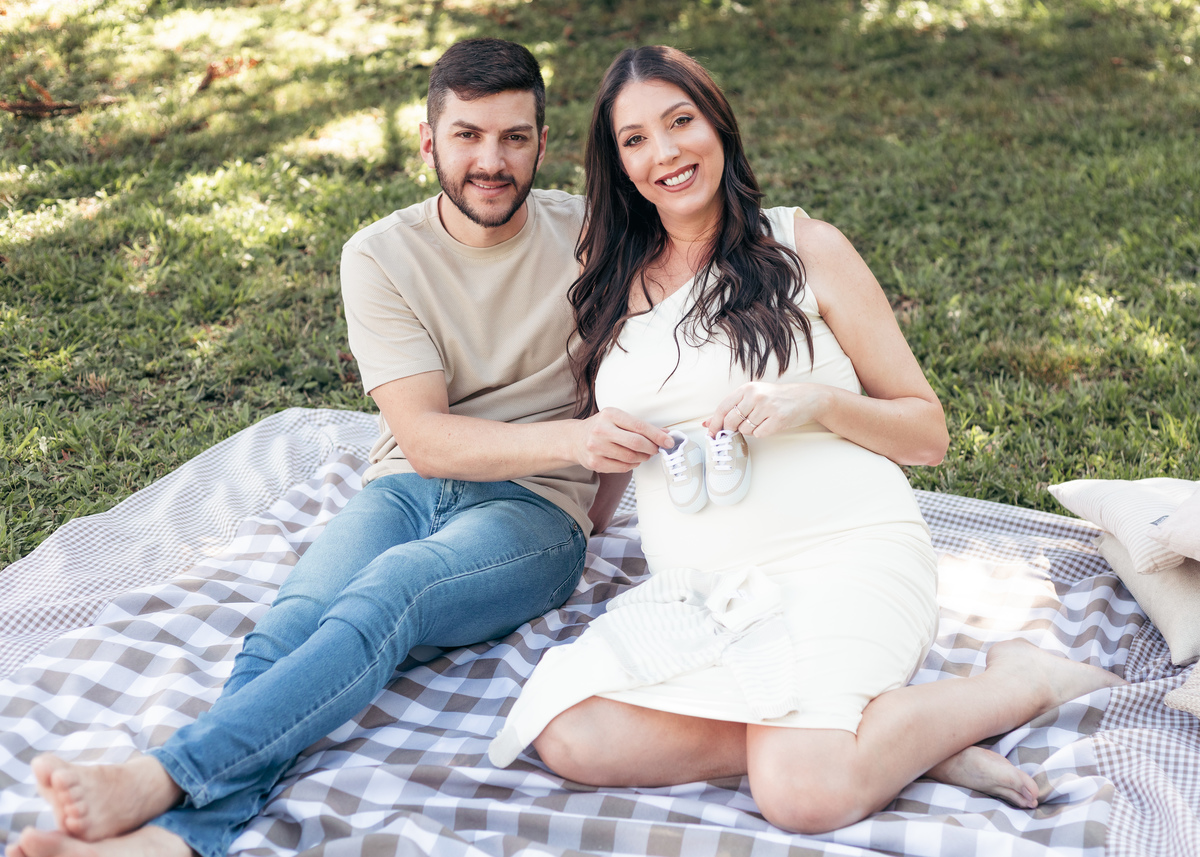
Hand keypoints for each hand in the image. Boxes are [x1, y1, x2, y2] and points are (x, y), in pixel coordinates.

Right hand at [573, 407, 669, 471]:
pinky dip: (632, 464)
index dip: (657, 435)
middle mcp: (601, 429)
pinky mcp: (594, 462)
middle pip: (636, 443)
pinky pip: (622, 467)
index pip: (639, 426)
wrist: (574, 439)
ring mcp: (596, 447)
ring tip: (643, 454)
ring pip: (630, 457)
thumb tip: (666, 434)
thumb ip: (640, 426)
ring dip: (642, 457)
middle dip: (651, 448)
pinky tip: (632, 459)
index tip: (669, 442)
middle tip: (656, 450)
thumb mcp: (618, 419)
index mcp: (610, 414)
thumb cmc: (603, 427)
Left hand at [706, 382, 828, 437]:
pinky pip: (759, 434)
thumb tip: (708, 423)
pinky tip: (770, 424)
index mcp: (747, 388)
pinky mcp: (777, 419)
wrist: (806, 398)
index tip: (711, 433)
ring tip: (763, 420)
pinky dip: (762, 432)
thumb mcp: (754, 396)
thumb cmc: (777, 398)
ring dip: (750, 430)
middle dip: (731, 429)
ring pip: (745, 430)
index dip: (714, 423)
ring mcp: (767, 407)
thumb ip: (732, 408)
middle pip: (731, 421)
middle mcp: (756, 396)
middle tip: (740, 427)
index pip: (723, 408)